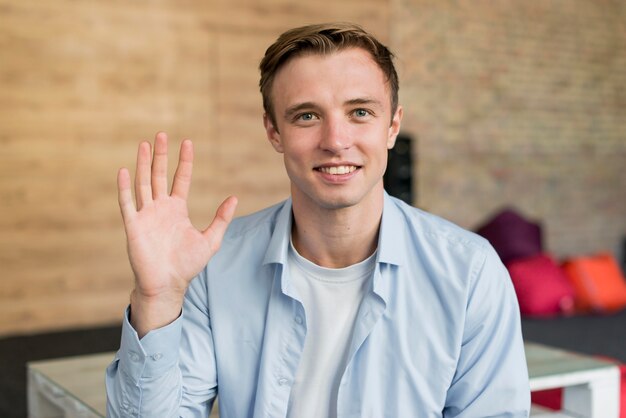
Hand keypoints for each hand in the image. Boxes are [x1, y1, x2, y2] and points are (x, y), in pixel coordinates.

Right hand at [117, 132, 236, 335]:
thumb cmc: (187, 265)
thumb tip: (234, 198)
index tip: (187, 142)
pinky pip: (128, 204)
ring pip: (143, 184)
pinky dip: (125, 188)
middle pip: (159, 176)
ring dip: (143, 164)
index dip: (184, 161)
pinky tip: (125, 171)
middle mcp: (160, 209)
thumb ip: (221, 219)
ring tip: (144, 144)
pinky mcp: (134, 226)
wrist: (168, 284)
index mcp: (177, 210)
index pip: (181, 179)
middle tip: (161, 135)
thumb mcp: (210, 240)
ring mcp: (146, 216)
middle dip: (161, 155)